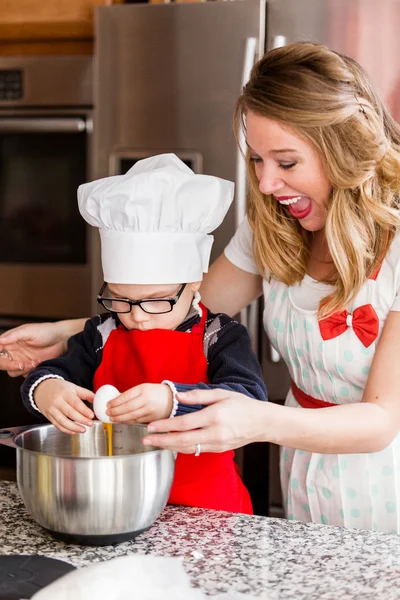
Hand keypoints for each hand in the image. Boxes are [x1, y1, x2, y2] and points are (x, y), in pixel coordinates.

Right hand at [0, 321, 68, 376]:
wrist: (62, 339)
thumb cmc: (45, 331)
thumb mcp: (29, 331)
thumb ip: (13, 336)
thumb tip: (0, 340)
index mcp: (9, 341)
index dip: (0, 356)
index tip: (6, 356)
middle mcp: (13, 352)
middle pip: (2, 364)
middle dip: (11, 365)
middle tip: (22, 364)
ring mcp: (21, 360)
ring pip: (12, 371)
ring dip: (22, 369)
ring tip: (35, 362)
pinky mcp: (29, 368)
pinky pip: (24, 374)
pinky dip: (30, 371)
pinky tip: (39, 363)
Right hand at [34, 378, 94, 434]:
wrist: (42, 388)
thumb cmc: (60, 388)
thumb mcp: (73, 387)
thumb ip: (85, 393)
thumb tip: (95, 399)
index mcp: (65, 393)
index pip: (75, 403)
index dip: (84, 410)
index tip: (91, 415)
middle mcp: (57, 402)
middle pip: (70, 413)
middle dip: (81, 420)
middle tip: (90, 423)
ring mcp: (52, 410)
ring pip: (62, 421)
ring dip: (74, 427)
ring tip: (83, 430)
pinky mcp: (48, 416)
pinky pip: (57, 425)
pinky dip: (65, 430)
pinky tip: (74, 431)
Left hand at [107, 383, 172, 423]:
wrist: (172, 399)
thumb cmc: (156, 392)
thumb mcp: (144, 388)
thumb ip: (131, 394)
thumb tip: (116, 400)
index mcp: (143, 389)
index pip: (125, 396)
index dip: (115, 402)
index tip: (108, 404)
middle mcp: (146, 400)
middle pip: (127, 408)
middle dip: (115, 411)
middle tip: (108, 413)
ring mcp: (149, 410)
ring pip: (131, 416)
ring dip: (119, 418)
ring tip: (112, 418)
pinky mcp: (152, 418)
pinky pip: (137, 421)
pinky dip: (128, 421)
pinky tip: (122, 421)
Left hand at [142, 388, 264, 452]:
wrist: (261, 422)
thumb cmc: (242, 405)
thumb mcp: (222, 393)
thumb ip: (199, 395)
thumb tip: (178, 396)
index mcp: (214, 416)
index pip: (184, 423)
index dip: (166, 426)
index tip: (151, 426)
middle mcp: (215, 433)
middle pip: (183, 440)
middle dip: (162, 440)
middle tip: (146, 439)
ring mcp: (217, 444)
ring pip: (188, 448)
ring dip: (169, 447)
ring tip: (153, 443)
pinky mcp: (218, 450)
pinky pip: (196, 450)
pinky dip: (181, 448)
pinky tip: (171, 445)